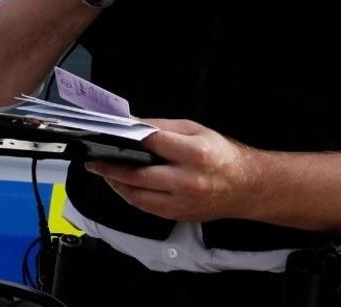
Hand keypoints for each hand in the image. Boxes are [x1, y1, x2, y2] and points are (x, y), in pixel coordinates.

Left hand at [84, 118, 259, 222]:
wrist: (247, 187)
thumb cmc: (221, 154)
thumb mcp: (195, 130)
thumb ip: (162, 127)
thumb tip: (132, 124)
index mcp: (195, 154)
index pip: (151, 143)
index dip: (127, 137)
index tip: (107, 133)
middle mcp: (188, 181)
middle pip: (138, 175)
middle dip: (110, 167)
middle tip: (93, 160)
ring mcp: (182, 202)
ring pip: (136, 196)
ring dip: (115, 183)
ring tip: (103, 172)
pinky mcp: (178, 215)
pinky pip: (145, 207)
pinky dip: (129, 195)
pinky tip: (121, 184)